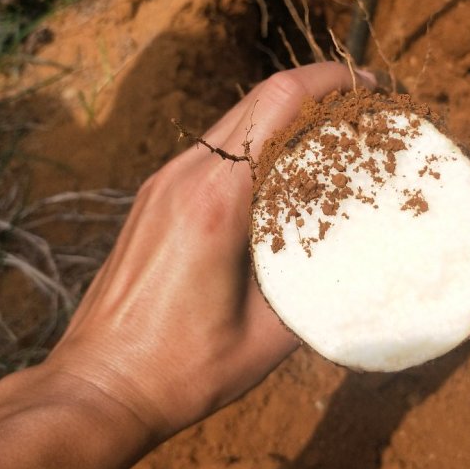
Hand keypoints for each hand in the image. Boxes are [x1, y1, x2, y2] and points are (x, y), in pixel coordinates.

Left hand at [43, 62, 373, 444]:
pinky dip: (256, 139)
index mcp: (218, 201)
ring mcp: (163, 182)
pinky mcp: (154, 195)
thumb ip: (319, 286)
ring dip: (285, 112)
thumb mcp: (268, 337)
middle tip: (362, 110)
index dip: (330, 82)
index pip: (279, 103)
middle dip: (316, 90)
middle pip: (259, 98)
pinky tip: (281, 170)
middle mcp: (186, 176)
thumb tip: (366, 260)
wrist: (98, 386)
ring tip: (329, 136)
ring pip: (235, 117)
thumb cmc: (181, 370)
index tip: (371, 85)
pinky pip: (213, 146)